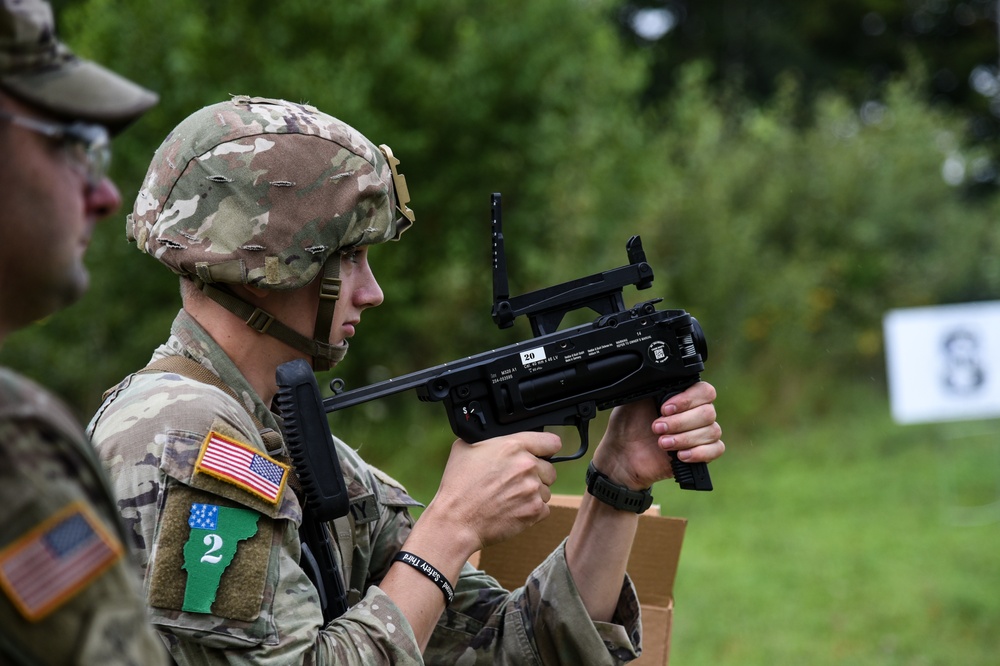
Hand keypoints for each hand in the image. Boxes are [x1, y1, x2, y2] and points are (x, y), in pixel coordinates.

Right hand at [421, 432, 560, 554]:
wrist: (457, 520)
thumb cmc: (458, 485)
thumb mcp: (466, 448)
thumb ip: (489, 439)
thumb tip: (496, 438)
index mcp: (513, 446)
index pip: (551, 442)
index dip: (546, 448)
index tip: (543, 453)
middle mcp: (527, 466)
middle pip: (550, 469)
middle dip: (537, 474)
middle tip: (516, 481)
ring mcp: (532, 489)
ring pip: (546, 490)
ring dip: (533, 494)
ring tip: (510, 497)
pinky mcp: (534, 511)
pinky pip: (544, 509)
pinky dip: (531, 510)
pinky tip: (513, 509)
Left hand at [591, 381, 723, 488]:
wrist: (622, 454)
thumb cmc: (628, 425)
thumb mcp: (634, 400)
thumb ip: (652, 386)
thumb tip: (661, 375)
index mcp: (683, 396)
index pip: (704, 391)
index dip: (687, 400)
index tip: (664, 409)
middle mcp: (695, 413)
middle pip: (708, 413)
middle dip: (681, 422)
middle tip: (657, 428)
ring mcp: (700, 433)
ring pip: (712, 431)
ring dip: (685, 438)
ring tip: (662, 443)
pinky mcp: (702, 454)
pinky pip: (716, 449)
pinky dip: (700, 452)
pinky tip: (681, 455)